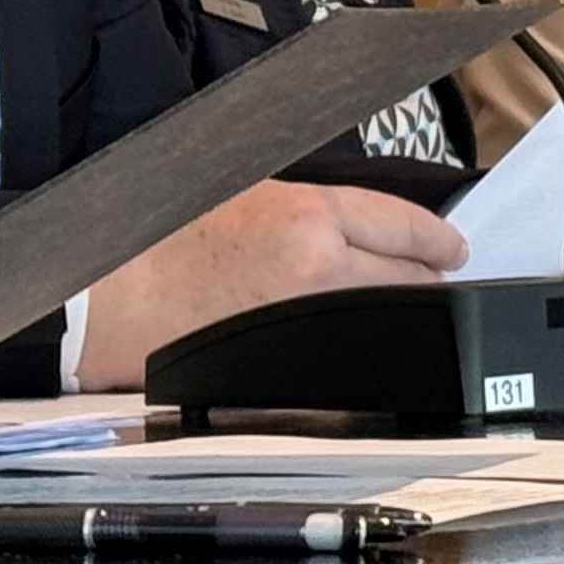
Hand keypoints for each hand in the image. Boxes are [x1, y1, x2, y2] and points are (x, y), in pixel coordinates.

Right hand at [74, 181, 469, 388]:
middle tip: (429, 278)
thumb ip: (313, 209)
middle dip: (425, 280)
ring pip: (389, 325)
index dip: (440, 240)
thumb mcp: (245, 191)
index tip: (453, 248)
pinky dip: (361, 354)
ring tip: (390, 309)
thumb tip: (366, 225)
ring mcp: (309, 326)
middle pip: (413, 281)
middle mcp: (319, 272)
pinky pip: (351, 363)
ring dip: (398, 318)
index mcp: (308, 217)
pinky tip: (353, 345)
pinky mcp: (289, 371)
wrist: (109, 294)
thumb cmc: (163, 240)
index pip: (407, 227)